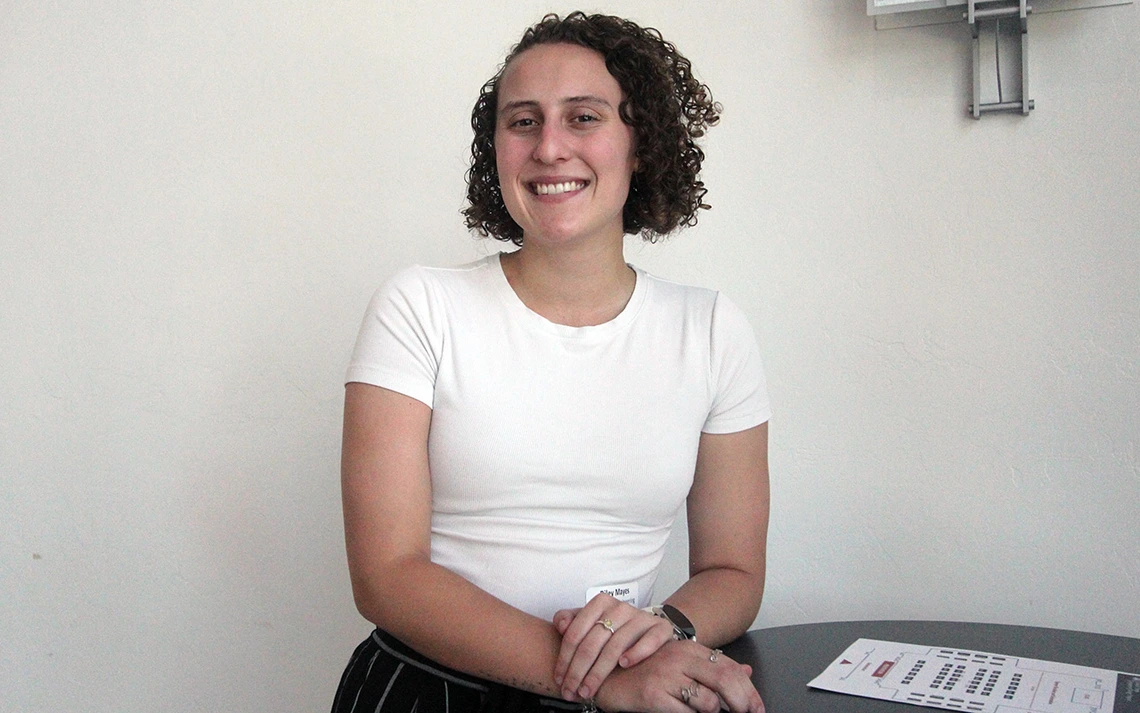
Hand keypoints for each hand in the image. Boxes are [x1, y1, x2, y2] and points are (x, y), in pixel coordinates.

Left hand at [552, 594, 676, 700]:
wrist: (648, 628)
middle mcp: (620, 608)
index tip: (559, 679)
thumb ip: (570, 621)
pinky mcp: (660, 628)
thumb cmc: (614, 629)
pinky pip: (649, 640)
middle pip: (592, 642)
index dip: (565, 658)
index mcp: (600, 603)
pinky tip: (624, 665)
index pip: (575, 632)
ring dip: (599, 672)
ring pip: (616, 645)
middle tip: (571, 691)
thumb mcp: (589, 622)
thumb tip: (561, 625)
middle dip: (578, 671)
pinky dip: (636, 652)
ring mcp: (641, 617)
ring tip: (588, 689)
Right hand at [594, 640, 764, 712]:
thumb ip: (712, 665)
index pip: (729, 667)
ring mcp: (665, 675)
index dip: (749, 690)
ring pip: (707, 701)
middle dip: (743, 702)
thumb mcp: (680, 661)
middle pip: (725, 680)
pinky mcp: (653, 694)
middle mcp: (679, 658)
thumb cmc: (643, 669)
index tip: (757, 707)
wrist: (605, 674)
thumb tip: (747, 672)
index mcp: (688, 648)